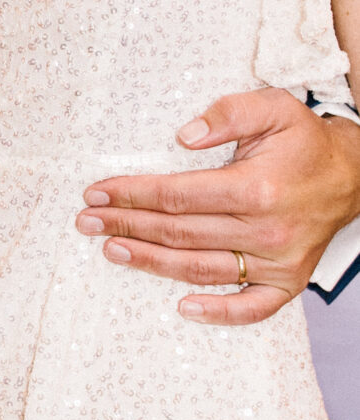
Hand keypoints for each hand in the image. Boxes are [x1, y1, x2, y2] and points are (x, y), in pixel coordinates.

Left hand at [74, 91, 359, 327]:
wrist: (353, 174)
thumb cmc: (304, 141)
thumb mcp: (273, 107)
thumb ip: (228, 113)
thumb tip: (184, 136)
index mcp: (258, 187)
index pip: (177, 196)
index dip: (132, 194)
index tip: (98, 193)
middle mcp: (267, 229)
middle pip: (180, 233)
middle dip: (128, 225)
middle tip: (88, 221)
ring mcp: (278, 261)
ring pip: (201, 269)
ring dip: (151, 262)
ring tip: (112, 250)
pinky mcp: (288, 282)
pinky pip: (251, 308)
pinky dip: (218, 313)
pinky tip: (182, 307)